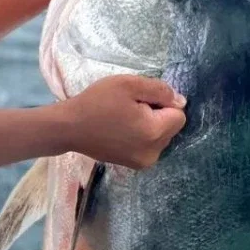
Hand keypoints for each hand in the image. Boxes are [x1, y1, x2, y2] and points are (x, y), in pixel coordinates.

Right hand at [62, 75, 186, 169]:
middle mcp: (154, 152)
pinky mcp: (135, 165)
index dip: (162, 103)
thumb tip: (180, 102)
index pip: (179, 114)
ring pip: (161, 137)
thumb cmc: (97, 102)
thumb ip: (160, 90)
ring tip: (125, 119)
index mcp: (154, 132)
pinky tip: (122, 130)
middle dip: (158, 115)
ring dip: (150, 126)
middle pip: (171, 127)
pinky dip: (142, 136)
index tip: (140, 101)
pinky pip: (150, 145)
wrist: (69, 128)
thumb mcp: (129, 84)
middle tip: (131, 108)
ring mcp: (144, 162)